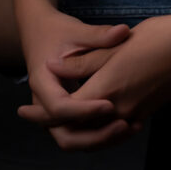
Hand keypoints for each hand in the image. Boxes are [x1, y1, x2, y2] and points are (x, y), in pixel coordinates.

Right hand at [17, 4, 134, 148]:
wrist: (38, 32)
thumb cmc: (57, 30)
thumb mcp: (76, 30)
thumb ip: (99, 34)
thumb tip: (124, 31)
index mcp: (43, 82)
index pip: (60, 107)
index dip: (85, 109)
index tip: (110, 105)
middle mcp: (44, 103)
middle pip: (64, 135)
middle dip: (94, 137)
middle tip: (124, 125)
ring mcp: (53, 112)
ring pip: (73, 139)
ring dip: (100, 139)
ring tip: (131, 128)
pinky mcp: (65, 113)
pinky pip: (79, 132)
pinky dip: (99, 133)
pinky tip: (127, 124)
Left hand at [20, 9, 170, 149]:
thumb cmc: (160, 36)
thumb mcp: (118, 43)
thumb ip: (85, 60)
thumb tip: (55, 66)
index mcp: (108, 88)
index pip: (64, 113)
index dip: (41, 114)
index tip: (24, 111)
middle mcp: (120, 107)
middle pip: (79, 131)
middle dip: (56, 126)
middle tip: (36, 115)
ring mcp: (137, 112)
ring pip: (98, 130)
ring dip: (79, 125)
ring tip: (62, 112)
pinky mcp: (148, 110)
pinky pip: (117, 124)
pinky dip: (100, 121)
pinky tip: (97, 107)